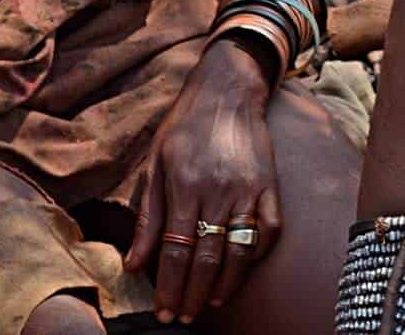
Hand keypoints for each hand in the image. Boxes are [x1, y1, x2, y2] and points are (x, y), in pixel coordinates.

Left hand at [125, 41, 283, 323]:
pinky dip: (256, 256)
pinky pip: (269, 230)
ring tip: (208, 304)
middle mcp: (218, 191)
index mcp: (185, 186)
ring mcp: (249, 189)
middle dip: (192, 293)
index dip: (168, 286)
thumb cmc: (184, 128)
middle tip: (181, 317)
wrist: (227, 92)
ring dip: (224, 285)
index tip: (162, 311)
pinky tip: (241, 272)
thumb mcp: (154, 165)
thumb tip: (134, 264)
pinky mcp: (270, 186)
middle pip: (207, 257)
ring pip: (239, 250)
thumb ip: (147, 217)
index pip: (176, 250)